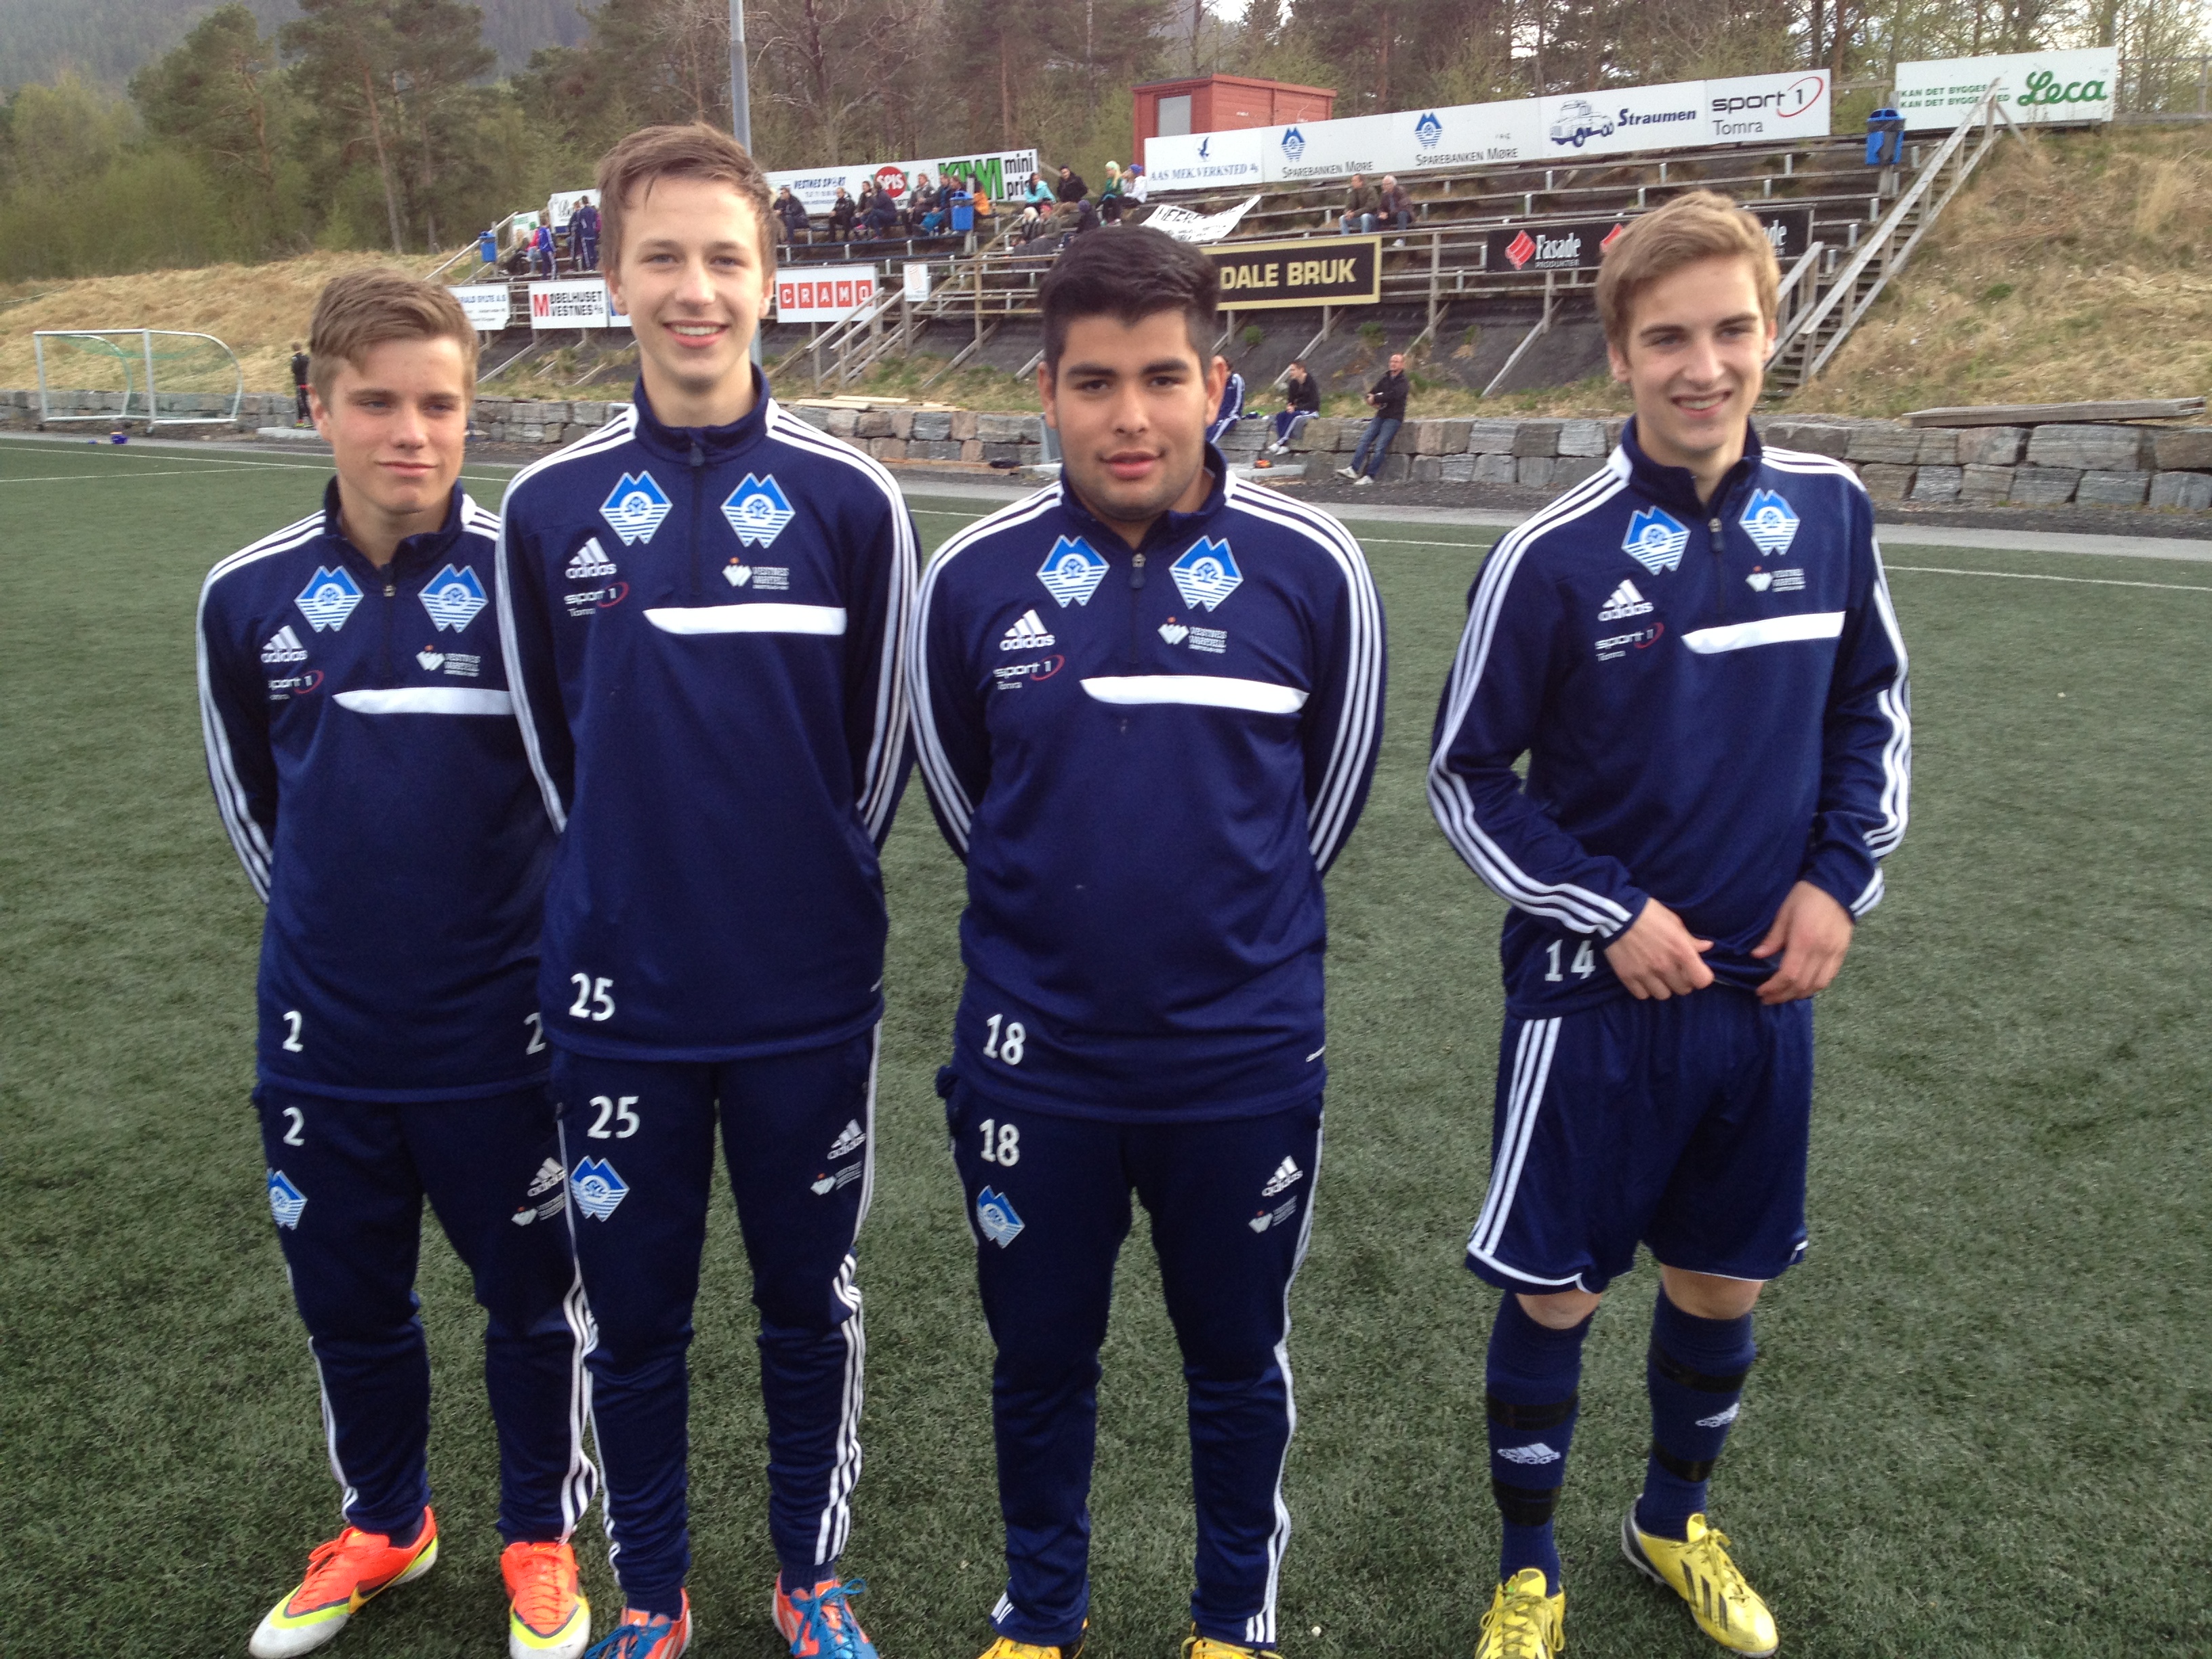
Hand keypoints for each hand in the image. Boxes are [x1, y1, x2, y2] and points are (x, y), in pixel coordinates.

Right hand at [1603, 898, 1713, 999]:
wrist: (1616, 914)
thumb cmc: (1649, 913)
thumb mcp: (1674, 921)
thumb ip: (1691, 939)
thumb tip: (1707, 947)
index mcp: (1681, 951)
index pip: (1702, 980)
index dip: (1701, 976)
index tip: (1695, 971)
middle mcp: (1666, 966)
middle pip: (1683, 990)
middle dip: (1682, 981)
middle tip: (1675, 971)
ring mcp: (1646, 974)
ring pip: (1663, 995)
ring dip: (1663, 987)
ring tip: (1658, 976)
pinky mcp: (1628, 977)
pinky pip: (1642, 995)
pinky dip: (1644, 989)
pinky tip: (1643, 978)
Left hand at [1751, 881, 1853, 1002]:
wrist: (1837, 887)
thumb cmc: (1806, 896)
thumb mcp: (1784, 913)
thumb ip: (1772, 938)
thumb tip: (1757, 956)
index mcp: (1804, 940)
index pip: (1789, 975)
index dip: (1774, 988)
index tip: (1761, 991)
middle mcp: (1821, 951)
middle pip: (1802, 985)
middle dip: (1783, 995)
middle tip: (1767, 998)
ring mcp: (1834, 954)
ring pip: (1817, 985)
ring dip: (1798, 995)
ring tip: (1783, 995)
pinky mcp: (1842, 953)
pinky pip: (1829, 978)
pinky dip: (1814, 987)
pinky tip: (1802, 987)